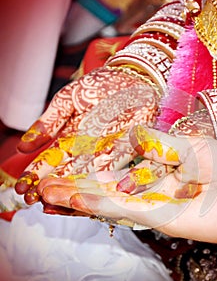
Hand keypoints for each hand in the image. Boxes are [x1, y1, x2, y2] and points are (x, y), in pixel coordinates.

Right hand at [14, 68, 159, 204]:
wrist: (132, 78)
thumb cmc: (99, 87)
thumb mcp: (68, 100)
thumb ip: (49, 122)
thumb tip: (23, 146)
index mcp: (70, 139)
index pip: (49, 161)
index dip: (34, 175)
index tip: (22, 187)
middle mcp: (86, 151)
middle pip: (66, 175)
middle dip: (51, 188)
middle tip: (36, 201)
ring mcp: (106, 153)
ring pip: (87, 178)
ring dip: (73, 191)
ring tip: (59, 202)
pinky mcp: (127, 151)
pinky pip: (116, 169)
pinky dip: (105, 183)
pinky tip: (94, 194)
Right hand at [39, 125, 216, 244]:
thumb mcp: (186, 147)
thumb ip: (155, 145)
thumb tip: (130, 137)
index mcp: (157, 174)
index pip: (116, 172)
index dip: (91, 169)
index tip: (68, 164)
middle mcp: (150, 192)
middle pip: (105, 190)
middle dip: (75, 186)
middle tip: (46, 183)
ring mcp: (152, 205)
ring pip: (107, 203)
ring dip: (76, 198)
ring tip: (47, 192)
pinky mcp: (159, 217)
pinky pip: (123, 210)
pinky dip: (97, 205)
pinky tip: (73, 198)